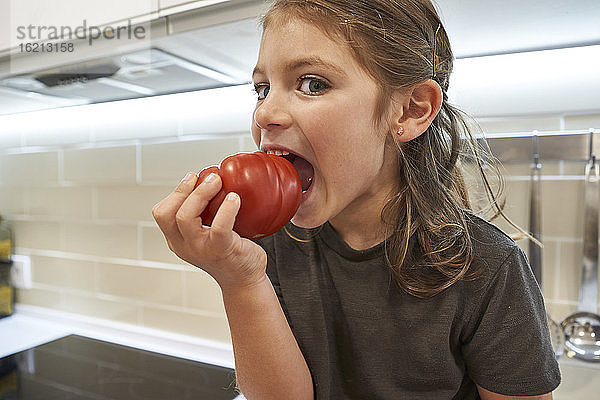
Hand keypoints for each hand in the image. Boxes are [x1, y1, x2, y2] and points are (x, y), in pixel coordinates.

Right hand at [152, 172, 267, 290]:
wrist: (245, 281)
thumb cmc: (230, 254)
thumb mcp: (207, 235)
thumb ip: (204, 214)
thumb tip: (214, 178)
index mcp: (178, 241)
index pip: (162, 213)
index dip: (175, 192)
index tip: (192, 178)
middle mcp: (184, 246)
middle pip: (169, 214)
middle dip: (185, 190)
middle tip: (209, 177)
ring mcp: (200, 250)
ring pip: (185, 218)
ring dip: (200, 194)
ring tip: (218, 182)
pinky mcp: (221, 250)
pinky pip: (218, 227)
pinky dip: (226, 209)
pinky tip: (235, 199)